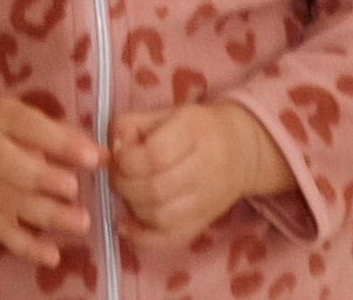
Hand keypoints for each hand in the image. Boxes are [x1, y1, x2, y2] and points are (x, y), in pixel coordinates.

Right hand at [0, 96, 103, 269]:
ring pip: (14, 204)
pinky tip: (53, 255)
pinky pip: (6, 234)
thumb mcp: (23, 116)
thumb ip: (63, 134)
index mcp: (2, 119)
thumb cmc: (0, 127)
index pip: (31, 128)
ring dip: (48, 215)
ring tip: (82, 221)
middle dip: (46, 180)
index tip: (93, 157)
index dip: (62, 144)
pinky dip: (28, 248)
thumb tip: (106, 155)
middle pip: (14, 169)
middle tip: (74, 189)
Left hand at [107, 99, 296, 244]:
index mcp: (194, 131)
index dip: (127, 159)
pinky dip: (143, 238)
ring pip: (161, 217)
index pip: (155, 154)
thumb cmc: (196, 127)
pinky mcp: (203, 224)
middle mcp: (205, 169)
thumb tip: (111, 150)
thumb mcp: (165, 112)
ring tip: (126, 192)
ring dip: (132, 207)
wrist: (241, 151)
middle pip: (156, 188)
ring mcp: (206, 202)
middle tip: (116, 175)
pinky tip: (126, 226)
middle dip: (124, 184)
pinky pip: (171, 239)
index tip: (116, 155)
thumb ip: (132, 125)